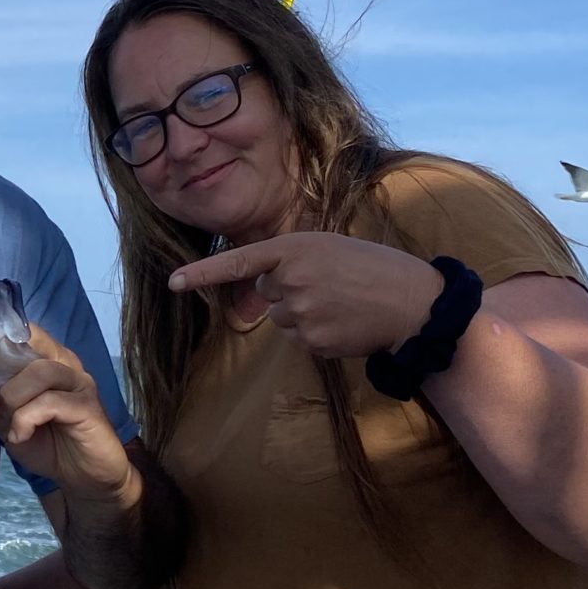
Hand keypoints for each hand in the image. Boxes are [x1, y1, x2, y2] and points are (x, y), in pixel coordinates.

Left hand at [0, 324, 134, 503]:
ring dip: (14, 400)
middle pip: (28, 347)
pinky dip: (26, 419)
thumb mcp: (12, 423)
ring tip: (13, 426)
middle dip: (3, 379)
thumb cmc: (49, 446)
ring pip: (38, 372)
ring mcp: (79, 382)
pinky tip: (21, 436)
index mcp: (48, 361)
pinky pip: (49, 402)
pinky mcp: (87, 406)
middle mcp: (66, 364)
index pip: (26, 333)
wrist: (85, 477)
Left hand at [168, 233, 440, 358]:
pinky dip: (316, 334)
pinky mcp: (312, 341)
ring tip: (340, 303)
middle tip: (329, 284)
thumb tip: (267, 288)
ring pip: (281, 318)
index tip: (172, 283)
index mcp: (295, 248)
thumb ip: (292, 261)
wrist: (414, 302)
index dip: (203, 273)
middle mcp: (291, 280)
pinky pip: (299, 339)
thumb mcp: (329, 247)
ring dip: (302, 313)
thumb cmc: (373, 268)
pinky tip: (344, 323)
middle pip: (267, 292)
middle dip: (289, 289)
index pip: (238, 261)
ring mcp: (301, 313)